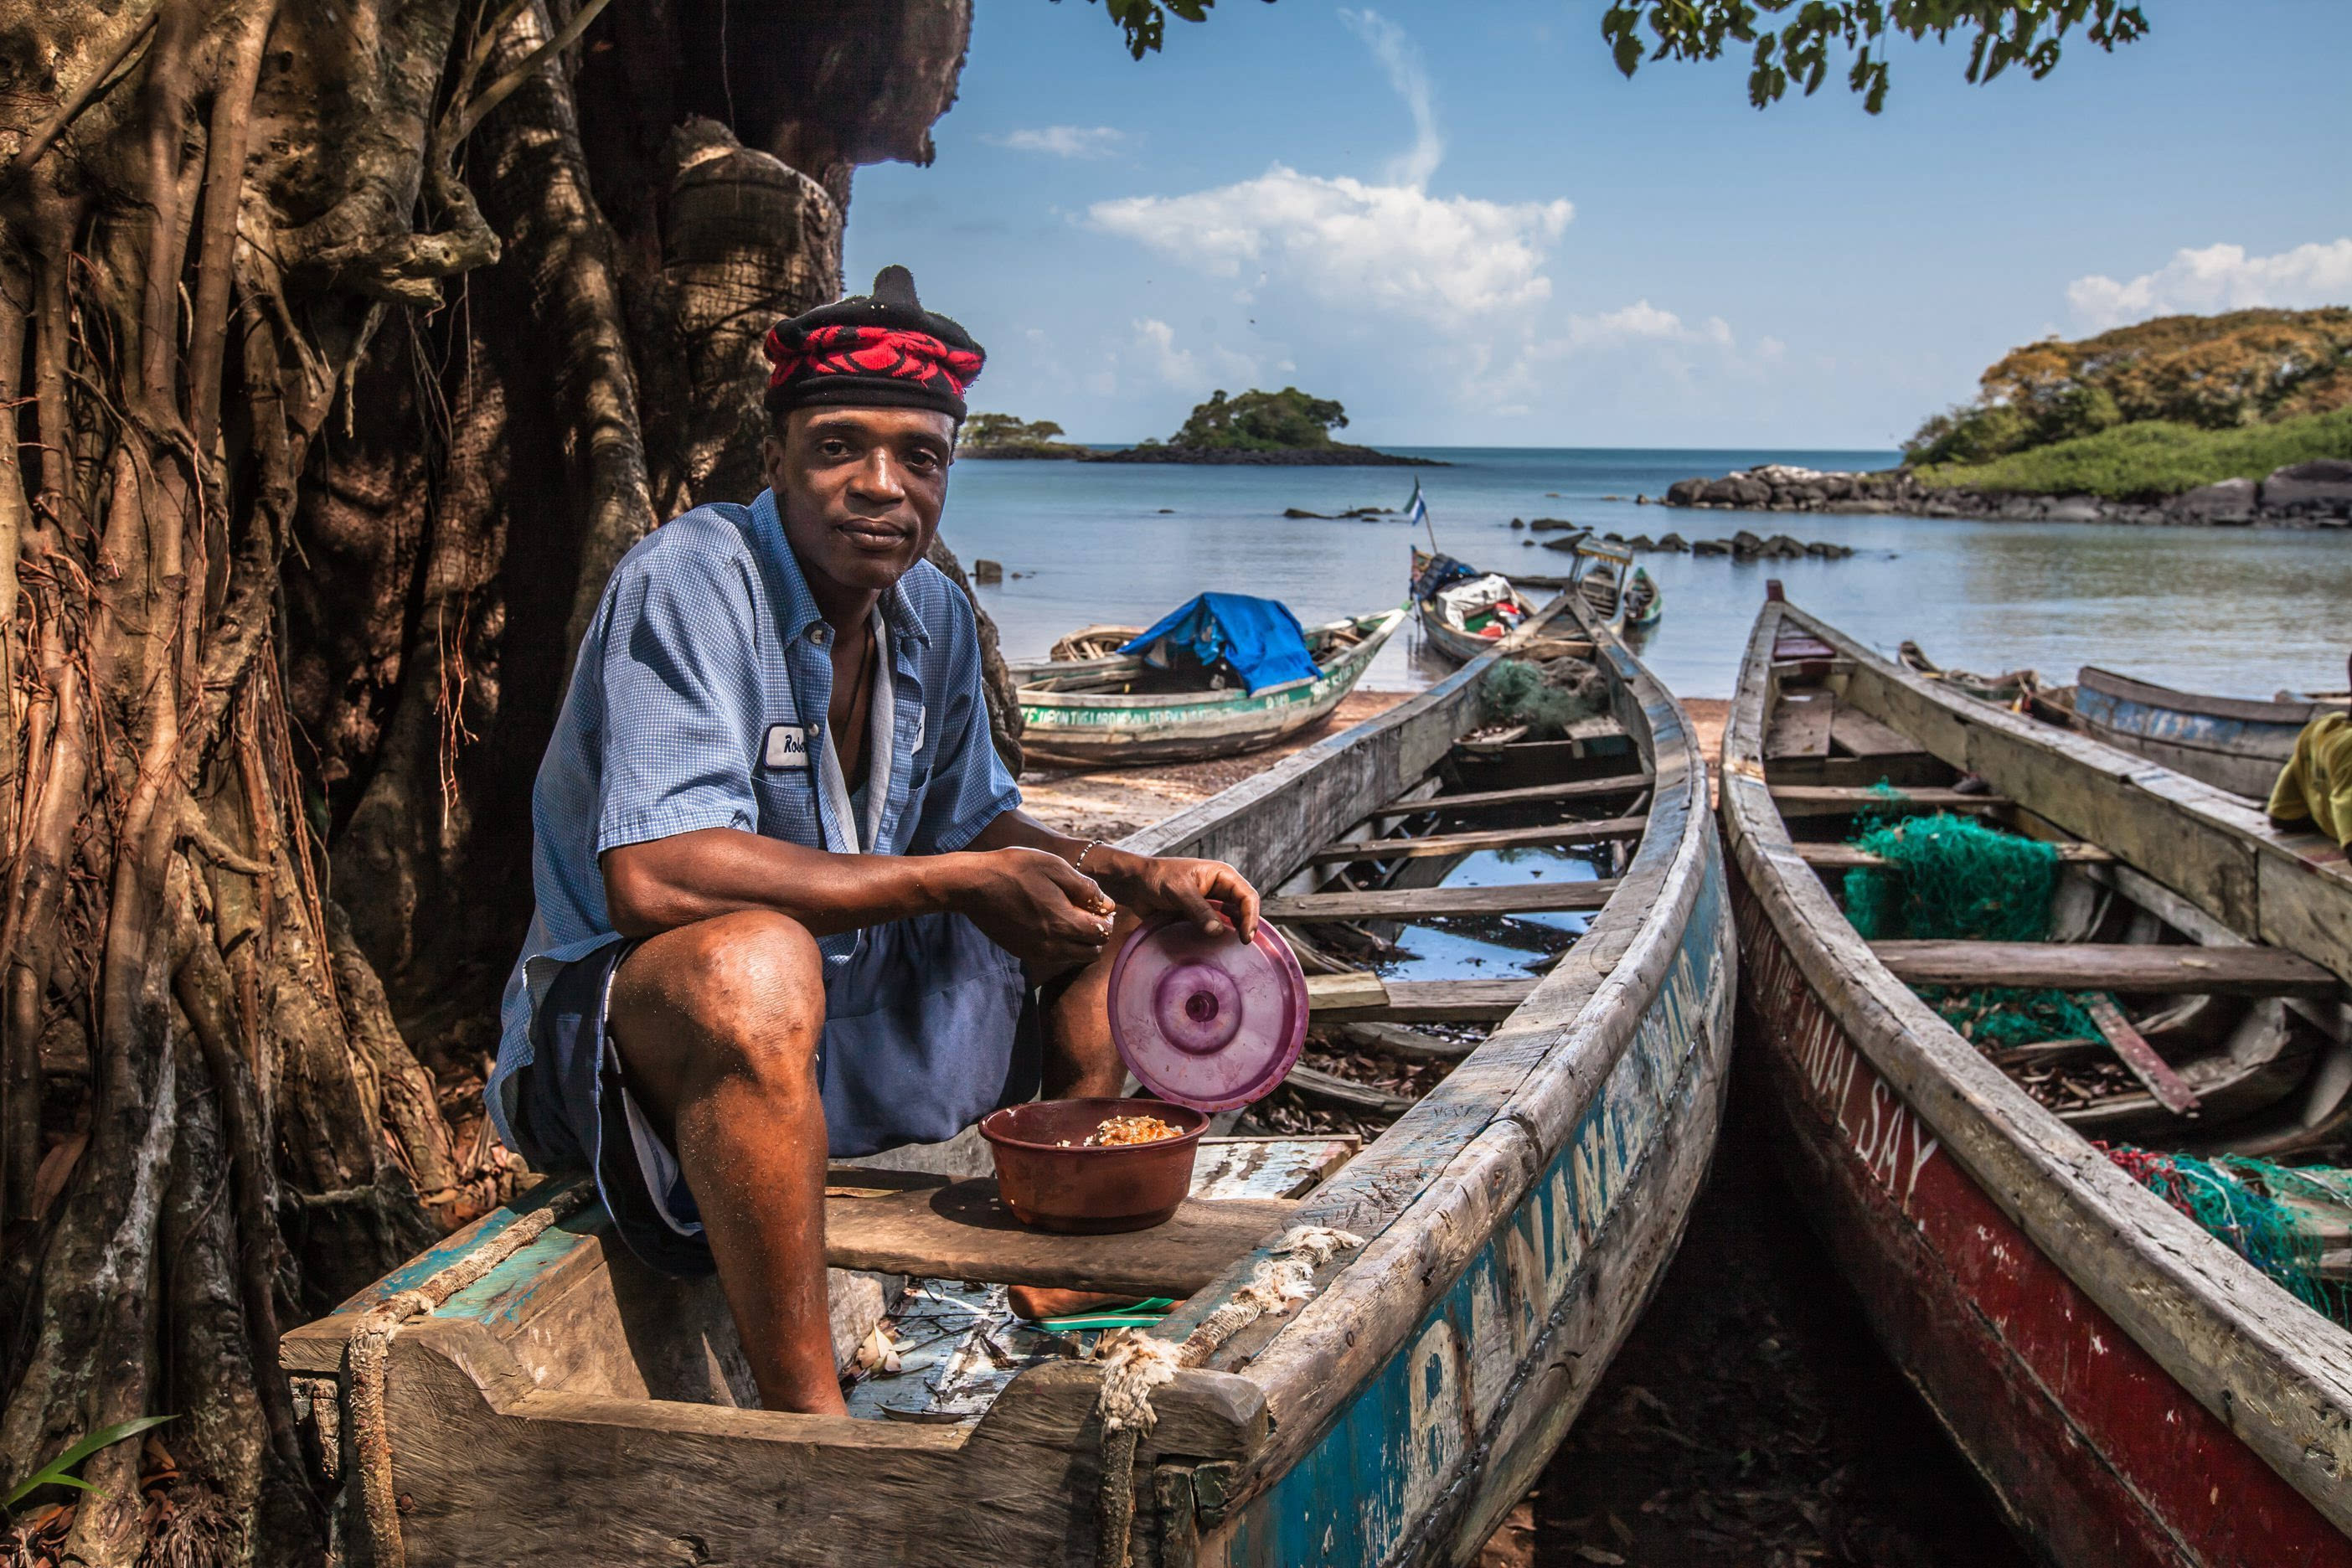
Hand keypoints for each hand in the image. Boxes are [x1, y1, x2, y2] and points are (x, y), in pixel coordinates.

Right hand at [948, 847, 1117, 968]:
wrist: (974, 885)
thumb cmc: (1015, 869)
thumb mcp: (1055, 867)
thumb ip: (1085, 888)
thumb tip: (1107, 904)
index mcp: (1064, 923)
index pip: (1103, 934)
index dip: (1107, 919)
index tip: (1099, 906)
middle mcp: (1052, 945)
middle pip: (1092, 952)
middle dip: (1097, 935)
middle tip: (1088, 914)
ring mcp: (1036, 952)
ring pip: (1073, 957)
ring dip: (1079, 942)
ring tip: (1068, 918)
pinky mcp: (1022, 953)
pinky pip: (1053, 957)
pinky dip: (1061, 945)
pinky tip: (1050, 923)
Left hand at [1091, 849, 1259, 943]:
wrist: (1135, 884)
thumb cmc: (1157, 879)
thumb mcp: (1179, 891)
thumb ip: (1199, 910)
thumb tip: (1218, 932)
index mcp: (1222, 875)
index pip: (1247, 896)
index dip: (1251, 916)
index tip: (1245, 937)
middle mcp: (1220, 888)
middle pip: (1243, 909)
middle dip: (1246, 926)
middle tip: (1243, 946)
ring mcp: (1210, 902)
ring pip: (1231, 919)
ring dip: (1233, 932)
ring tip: (1234, 950)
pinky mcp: (1200, 915)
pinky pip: (1215, 927)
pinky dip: (1219, 937)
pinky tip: (1217, 949)